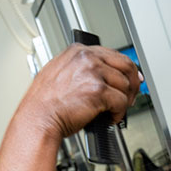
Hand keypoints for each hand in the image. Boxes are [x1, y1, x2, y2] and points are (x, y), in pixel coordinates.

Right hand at [18, 44, 140, 139]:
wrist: (37, 119)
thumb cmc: (43, 104)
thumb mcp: (57, 75)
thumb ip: (79, 69)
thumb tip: (99, 76)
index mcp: (77, 51)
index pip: (112, 54)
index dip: (125, 69)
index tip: (131, 78)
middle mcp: (87, 58)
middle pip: (125, 65)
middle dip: (132, 83)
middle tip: (131, 97)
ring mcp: (93, 73)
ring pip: (125, 85)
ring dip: (123, 101)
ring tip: (114, 111)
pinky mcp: (99, 91)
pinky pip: (121, 102)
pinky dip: (119, 114)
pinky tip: (110, 118)